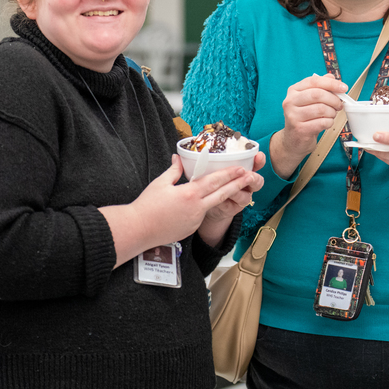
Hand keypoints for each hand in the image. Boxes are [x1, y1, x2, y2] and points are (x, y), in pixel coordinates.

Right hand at [103, 155, 261, 265]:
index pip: (215, 182)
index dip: (229, 174)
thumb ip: (174, 170)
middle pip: (222, 195)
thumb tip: (178, 158)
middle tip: (250, 177)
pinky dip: (204, 207)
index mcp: (190, 194)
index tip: (241, 168)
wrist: (138, 230)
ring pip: (212, 206)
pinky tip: (204, 203)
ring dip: (222, 196)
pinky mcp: (191, 229)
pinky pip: (201, 215)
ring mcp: (195, 221)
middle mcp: (196, 208)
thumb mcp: (160, 183)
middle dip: (237, 185)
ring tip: (232, 188)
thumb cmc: (147, 206)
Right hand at [270, 74, 346, 177]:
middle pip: (317, 94)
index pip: (313, 81)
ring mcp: (293, 116)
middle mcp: (290, 102)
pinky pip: (322, 122)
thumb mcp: (309, 100)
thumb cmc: (304, 118)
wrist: (293, 140)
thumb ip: (320, 87)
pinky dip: (329, 122)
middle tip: (339, 105)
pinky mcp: (299, 129)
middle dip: (333, 99)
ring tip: (331, 115)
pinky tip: (326, 123)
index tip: (343, 88)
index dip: (331, 83)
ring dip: (332, 112)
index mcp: (293, 91)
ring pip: (321, 109)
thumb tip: (331, 77)